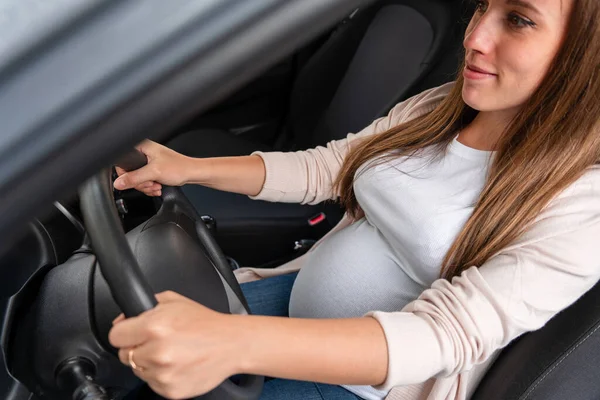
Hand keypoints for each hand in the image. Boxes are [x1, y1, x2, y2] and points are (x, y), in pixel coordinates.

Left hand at [109, 291, 241, 398]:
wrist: (231, 344)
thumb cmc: (205, 323)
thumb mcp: (174, 301)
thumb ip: (145, 307)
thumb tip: (122, 320)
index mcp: (154, 326)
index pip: (115, 336)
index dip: (124, 333)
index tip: (132, 333)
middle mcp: (156, 352)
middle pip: (125, 355)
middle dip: (138, 348)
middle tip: (158, 342)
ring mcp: (163, 373)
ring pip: (138, 370)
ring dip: (150, 363)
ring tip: (172, 352)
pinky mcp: (170, 389)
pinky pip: (152, 384)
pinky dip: (161, 375)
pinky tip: (178, 364)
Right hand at [113, 140, 192, 196]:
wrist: (192, 173)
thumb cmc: (179, 167)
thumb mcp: (153, 172)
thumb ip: (134, 178)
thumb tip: (118, 183)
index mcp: (142, 147)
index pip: (122, 161)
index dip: (127, 174)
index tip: (137, 180)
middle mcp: (144, 152)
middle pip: (129, 173)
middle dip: (141, 183)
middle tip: (150, 183)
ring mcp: (148, 162)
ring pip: (137, 179)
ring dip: (146, 186)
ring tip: (156, 186)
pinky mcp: (152, 170)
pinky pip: (144, 181)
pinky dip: (150, 187)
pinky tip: (157, 186)